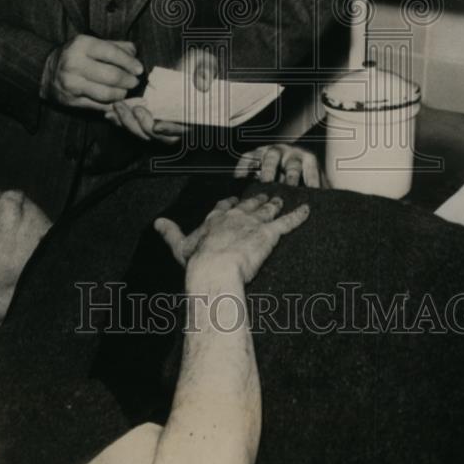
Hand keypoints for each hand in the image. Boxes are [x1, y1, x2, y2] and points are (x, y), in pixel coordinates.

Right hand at [44, 35, 141, 110]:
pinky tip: (116, 100)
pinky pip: (99, 106)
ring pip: (107, 94)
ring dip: (121, 94)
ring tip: (125, 91)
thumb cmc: (75, 56)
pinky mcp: (71, 101)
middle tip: (134, 82)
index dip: (129, 63)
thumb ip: (115, 45)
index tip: (139, 69)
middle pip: (112, 76)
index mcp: (82, 45)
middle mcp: (74, 64)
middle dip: (128, 81)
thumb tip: (135, 53)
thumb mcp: (91, 43)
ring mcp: (72, 84)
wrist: (45, 73)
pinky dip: (112, 105)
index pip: (112, 53)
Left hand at [103, 47, 216, 142]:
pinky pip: (131, 125)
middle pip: (157, 137)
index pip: (180, 131)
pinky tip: (110, 112)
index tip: (157, 125)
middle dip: (143, 126)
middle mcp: (174, 124)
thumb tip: (203, 82)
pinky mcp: (144, 117)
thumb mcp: (204, 63)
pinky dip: (121, 120)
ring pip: (141, 133)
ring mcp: (158, 122)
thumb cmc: (197, 65)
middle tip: (134, 110)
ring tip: (117, 108)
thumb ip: (204, 72)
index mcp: (190, 115)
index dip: (169, 131)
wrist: (184, 64)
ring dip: (128, 123)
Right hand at [155, 193, 309, 283]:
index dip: (231, 204)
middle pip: (249, 204)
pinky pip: (288, 222)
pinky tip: (307, 210)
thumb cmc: (198, 262)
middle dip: (257, 199)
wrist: (215, 268)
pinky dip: (298, 215)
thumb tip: (156, 222)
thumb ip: (170, 233)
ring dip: (275, 203)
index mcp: (215, 219)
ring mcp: (253, 222)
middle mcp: (235, 216)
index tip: (234, 201)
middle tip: (264, 195)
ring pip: (267, 209)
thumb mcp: (180, 246)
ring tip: (281, 198)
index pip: (225, 206)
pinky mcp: (269, 233)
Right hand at [234, 143, 323, 187]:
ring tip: (265, 183)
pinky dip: (244, 166)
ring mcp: (272, 152)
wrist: (280, 169)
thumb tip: (324, 210)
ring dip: (269, 170)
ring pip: (271, 157)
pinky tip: (240, 178)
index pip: (311, 169)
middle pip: (292, 163)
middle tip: (289, 189)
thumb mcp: (309, 185)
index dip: (312, 180)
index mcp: (306, 159)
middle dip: (291, 177)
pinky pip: (248, 158)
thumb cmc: (297, 180)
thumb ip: (316, 195)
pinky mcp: (255, 154)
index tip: (313, 192)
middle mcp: (290, 153)